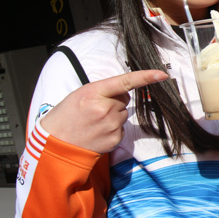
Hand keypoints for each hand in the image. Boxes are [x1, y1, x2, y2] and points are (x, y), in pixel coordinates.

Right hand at [40, 70, 168, 153]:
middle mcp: (105, 109)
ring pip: (123, 115)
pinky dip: (112, 130)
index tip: (162, 74)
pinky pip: (121, 129)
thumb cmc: (67, 116)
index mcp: (94, 92)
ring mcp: (111, 125)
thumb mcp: (81, 94)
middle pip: (124, 100)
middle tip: (94, 110)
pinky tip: (97, 132)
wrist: (56, 143)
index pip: (125, 82)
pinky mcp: (114, 139)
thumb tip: (125, 92)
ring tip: (93, 122)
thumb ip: (104, 90)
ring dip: (113, 116)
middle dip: (114, 102)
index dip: (145, 77)